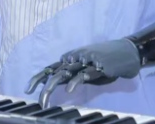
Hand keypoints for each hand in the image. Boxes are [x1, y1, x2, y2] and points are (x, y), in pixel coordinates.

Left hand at [26, 39, 141, 107]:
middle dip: (44, 86)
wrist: (127, 52)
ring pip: (65, 73)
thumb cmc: (105, 62)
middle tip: (39, 101)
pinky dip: (77, 81)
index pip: (51, 68)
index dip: (38, 77)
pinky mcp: (98, 66)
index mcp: (72, 60)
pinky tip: (71, 89)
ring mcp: (86, 61)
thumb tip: (56, 83)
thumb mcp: (86, 69)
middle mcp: (76, 59)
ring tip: (45, 98)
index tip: (28, 89)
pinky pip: (85, 74)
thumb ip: (72, 75)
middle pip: (55, 72)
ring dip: (53, 86)